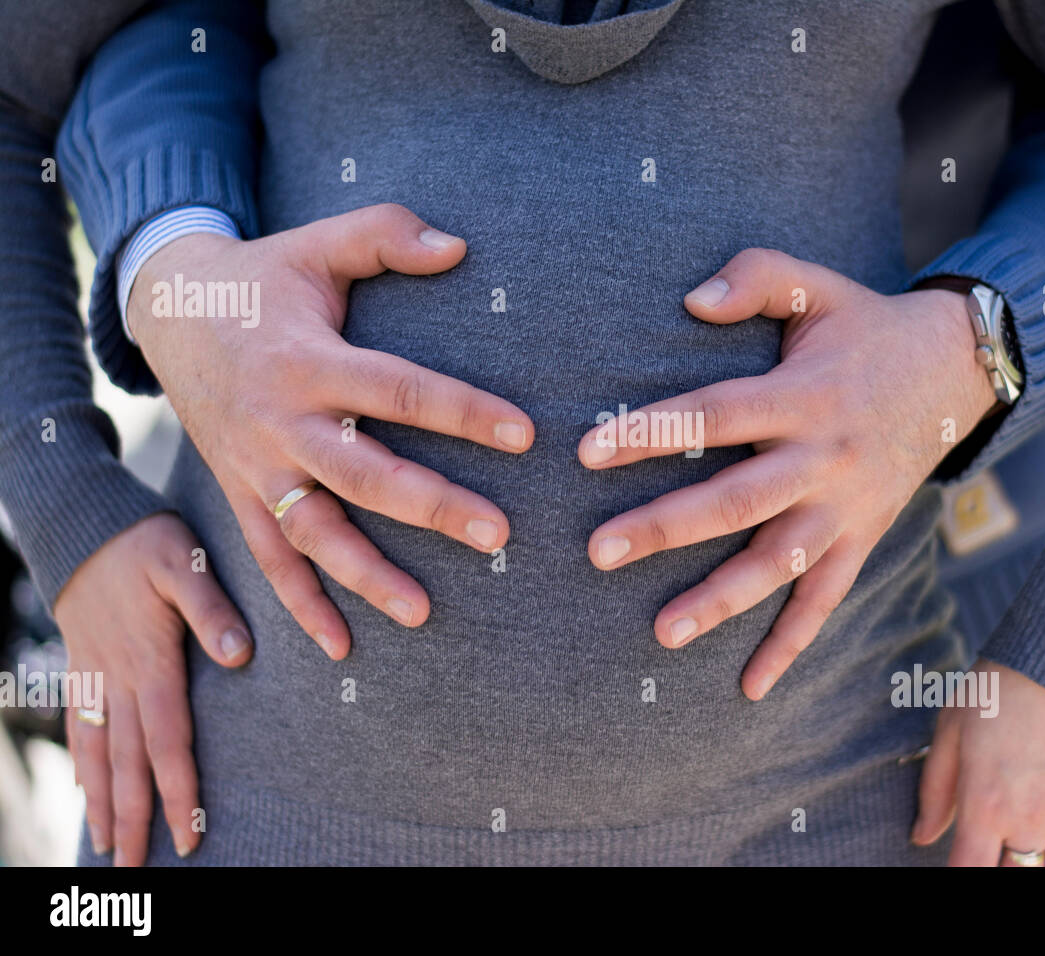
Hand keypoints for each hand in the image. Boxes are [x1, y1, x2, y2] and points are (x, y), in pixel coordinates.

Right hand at [54, 513, 252, 865]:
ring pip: (97, 753)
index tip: (188, 834)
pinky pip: (78, 727)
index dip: (178, 791)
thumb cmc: (145, 541)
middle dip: (137, 817)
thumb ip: (212, 609)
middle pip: (127, 763)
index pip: (167, 742)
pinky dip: (81, 765)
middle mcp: (118, 679)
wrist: (85, 523)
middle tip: (142, 868)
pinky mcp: (83, 667)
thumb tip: (240, 655)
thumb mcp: (185, 562)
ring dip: (104, 802)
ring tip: (111, 848)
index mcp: (149, 662)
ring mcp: (95, 676)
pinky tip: (85, 791)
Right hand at [129, 204, 534, 658]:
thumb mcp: (317, 243)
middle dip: (434, 507)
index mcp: (309, 361)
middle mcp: (282, 422)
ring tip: (424, 613)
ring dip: (367, 576)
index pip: (400, 390)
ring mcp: (257, 468)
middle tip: (500, 534)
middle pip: (366, 475)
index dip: (464, 411)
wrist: (168, 313)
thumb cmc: (264, 279)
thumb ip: (385, 235)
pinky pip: (270, 560)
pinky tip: (340, 646)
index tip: (525, 435)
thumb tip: (460, 246)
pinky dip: (300, 606)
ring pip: (316, 533)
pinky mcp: (241, 495)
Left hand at [576, 248, 995, 697]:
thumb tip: (690, 301)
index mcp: (803, 395)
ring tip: (662, 633)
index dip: (653, 433)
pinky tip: (751, 686)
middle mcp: (824, 458)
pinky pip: (826, 599)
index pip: (715, 416)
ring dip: (722, 599)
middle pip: (736, 500)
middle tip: (597, 551)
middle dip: (665, 528)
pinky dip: (792, 644)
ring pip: (778, 562)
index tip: (588, 452)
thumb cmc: (865, 326)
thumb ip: (755, 278)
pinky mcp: (862, 538)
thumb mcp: (818, 285)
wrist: (957, 370)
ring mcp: (846, 507)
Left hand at [912, 659, 1044, 865]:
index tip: (963, 865)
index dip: (961, 880)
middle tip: (1000, 849)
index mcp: (986, 805)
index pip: (970, 874)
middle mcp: (1032, 819)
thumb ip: (936, 789)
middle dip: (1007, 868)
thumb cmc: (999, 687)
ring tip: (1038, 860)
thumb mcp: (951, 728)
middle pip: (1019, 878)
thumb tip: (922, 836)